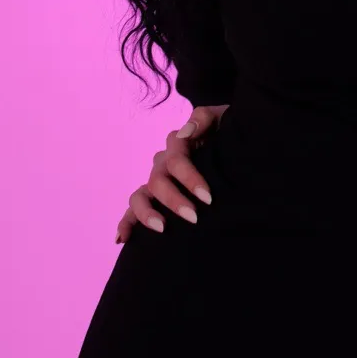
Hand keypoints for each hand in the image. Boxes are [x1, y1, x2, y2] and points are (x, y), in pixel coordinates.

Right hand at [114, 103, 229, 243]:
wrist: (234, 149)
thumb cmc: (228, 134)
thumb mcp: (221, 119)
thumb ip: (204, 118)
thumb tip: (186, 132)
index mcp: (178, 145)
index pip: (176, 160)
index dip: (189, 178)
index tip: (207, 198)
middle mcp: (163, 163)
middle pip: (157, 180)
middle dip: (174, 200)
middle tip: (194, 217)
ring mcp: (156, 181)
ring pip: (139, 196)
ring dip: (147, 213)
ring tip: (162, 228)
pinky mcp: (153, 198)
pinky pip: (133, 209)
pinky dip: (125, 223)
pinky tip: (123, 239)